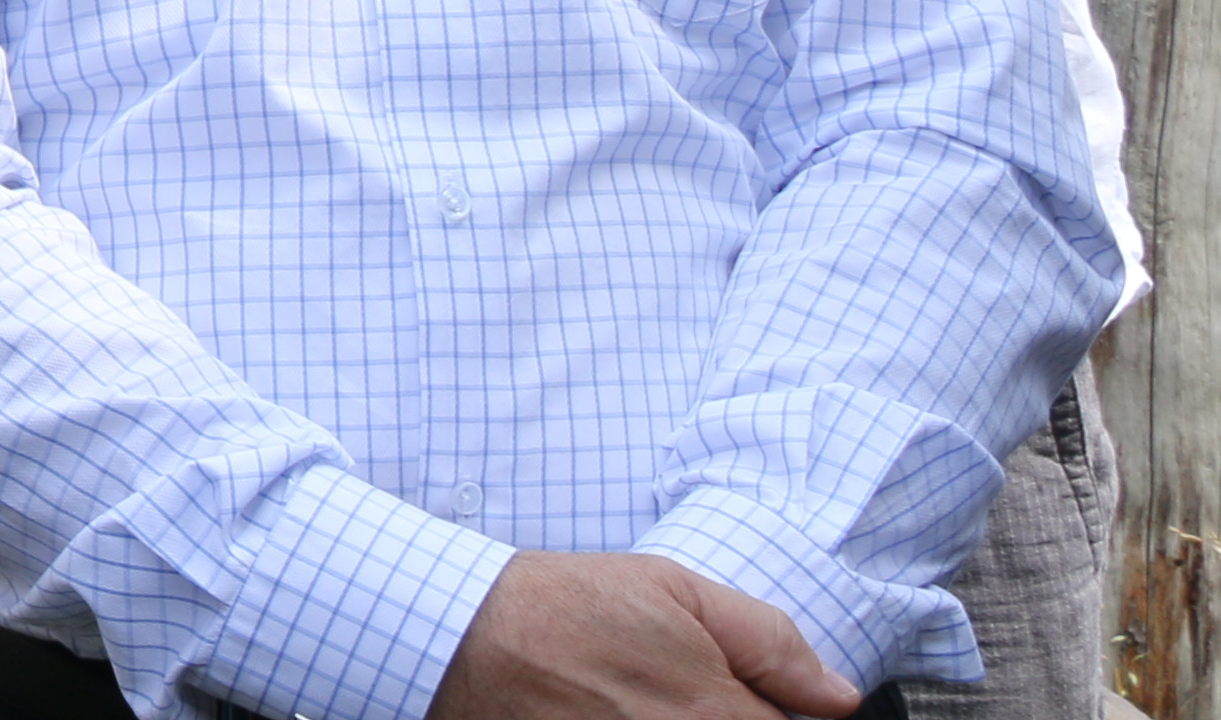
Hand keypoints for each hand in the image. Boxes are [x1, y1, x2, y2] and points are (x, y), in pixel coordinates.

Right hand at [427, 552, 856, 719]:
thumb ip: (768, 642)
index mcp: (719, 716)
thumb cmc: (562, 607)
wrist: (461, 636)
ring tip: (643, 703)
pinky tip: (618, 714)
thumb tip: (837, 695)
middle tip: (681, 695)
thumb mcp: (672, 590)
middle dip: (729, 719)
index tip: (745, 697)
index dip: (775, 714)